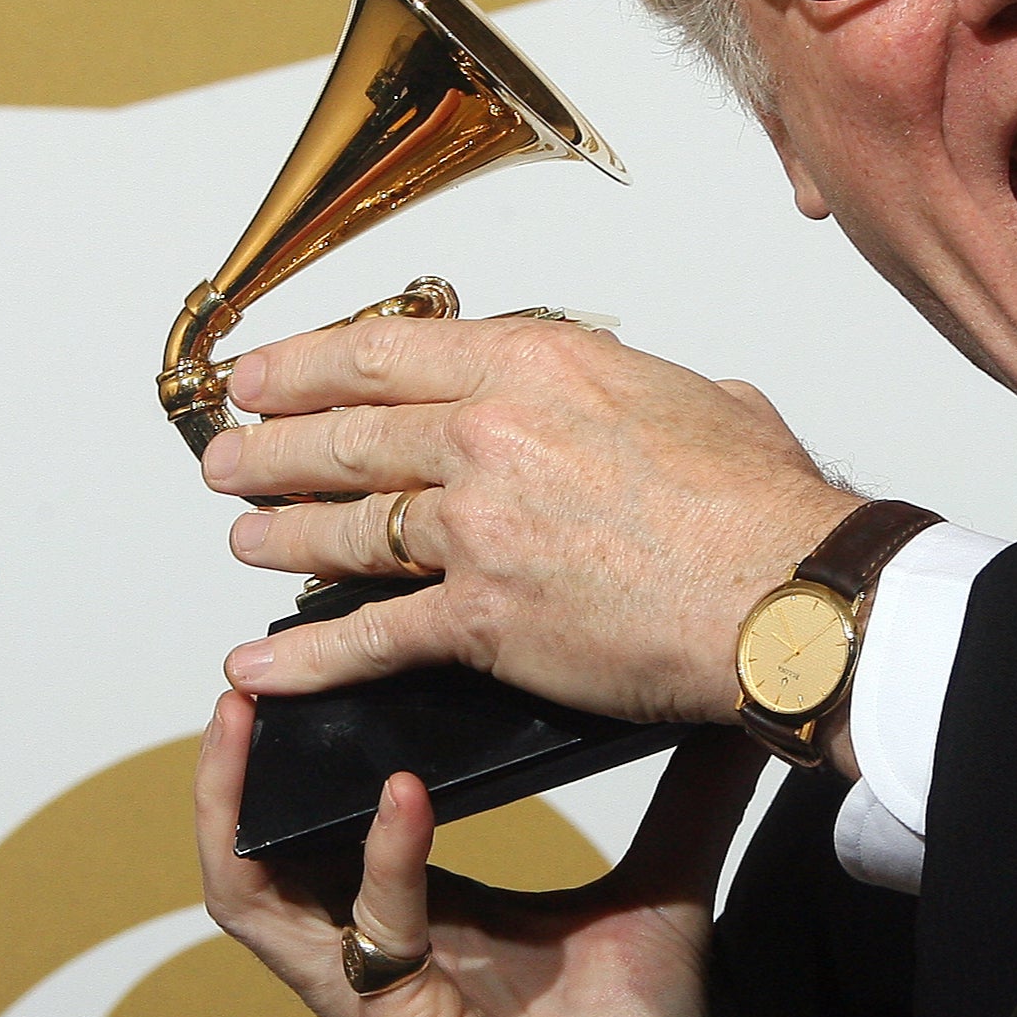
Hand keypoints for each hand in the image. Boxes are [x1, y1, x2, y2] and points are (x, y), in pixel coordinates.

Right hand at [197, 691, 765, 1016]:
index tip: (335, 653)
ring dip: (239, 807)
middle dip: (248, 760)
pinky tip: (401, 798)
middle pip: (273, 844)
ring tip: (248, 714)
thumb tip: (729, 712)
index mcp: (431, 909)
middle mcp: (383, 942)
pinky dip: (378, 860)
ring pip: (259, 891)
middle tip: (253, 666)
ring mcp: (374, 988)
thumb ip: (687, 799)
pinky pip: (359, 931)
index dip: (330, 742)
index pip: (349, 811)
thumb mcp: (665, 887)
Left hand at [202, 315, 857, 724]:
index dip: (308, 363)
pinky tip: (260, 663)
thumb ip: (654, 394)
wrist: (786, 593)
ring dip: (280, 537)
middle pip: (350, 436)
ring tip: (244, 539)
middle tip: (231, 455)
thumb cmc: (767, 506)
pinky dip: (304, 657)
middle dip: (274, 448)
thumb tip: (660, 403)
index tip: (266, 374)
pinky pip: (369, 638)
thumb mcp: (709, 402)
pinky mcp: (482, 618)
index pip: (391, 352)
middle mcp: (492, 435)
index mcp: (544, 366)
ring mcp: (478, 527)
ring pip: (346, 530)